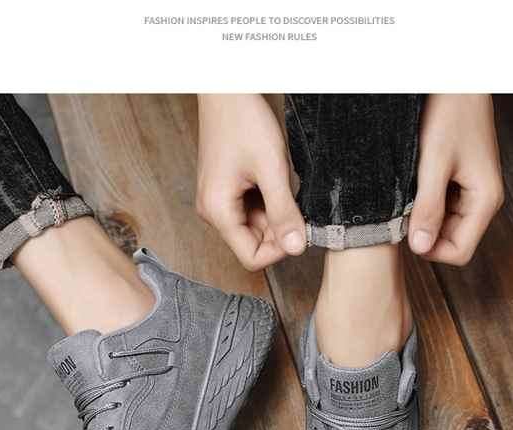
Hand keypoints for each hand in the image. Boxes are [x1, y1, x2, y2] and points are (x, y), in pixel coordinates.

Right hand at [196, 94, 305, 270]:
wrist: (227, 87)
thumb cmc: (243, 120)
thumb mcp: (272, 169)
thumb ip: (284, 212)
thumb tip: (297, 248)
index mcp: (218, 211)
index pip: (251, 258)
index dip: (279, 250)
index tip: (298, 227)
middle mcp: (213, 211)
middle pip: (253, 242)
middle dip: (279, 228)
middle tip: (294, 199)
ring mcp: (218, 200)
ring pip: (255, 226)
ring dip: (275, 212)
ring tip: (281, 182)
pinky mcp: (225, 189)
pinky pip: (251, 208)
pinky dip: (268, 200)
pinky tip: (273, 177)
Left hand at [409, 94, 503, 265]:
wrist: (455, 79)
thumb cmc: (449, 113)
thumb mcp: (433, 163)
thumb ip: (428, 207)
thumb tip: (420, 248)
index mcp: (485, 200)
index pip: (459, 252)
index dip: (429, 250)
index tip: (404, 230)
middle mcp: (482, 200)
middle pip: (450, 241)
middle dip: (424, 231)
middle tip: (400, 208)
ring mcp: (471, 191)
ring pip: (442, 224)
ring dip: (421, 216)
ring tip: (406, 190)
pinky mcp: (459, 181)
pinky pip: (439, 206)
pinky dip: (422, 201)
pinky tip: (411, 182)